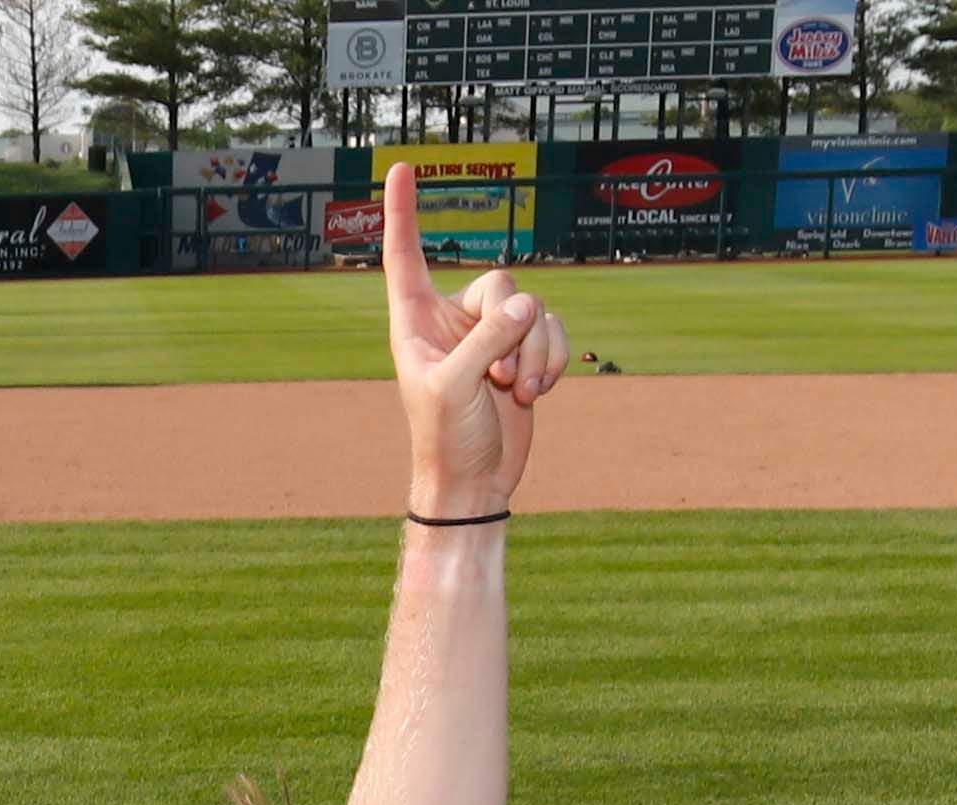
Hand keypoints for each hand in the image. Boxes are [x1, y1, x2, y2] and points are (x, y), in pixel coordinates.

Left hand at [377, 167, 565, 522]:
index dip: (402, 213)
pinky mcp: (524, 354)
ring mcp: (491, 336)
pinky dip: (554, 359)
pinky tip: (539, 393)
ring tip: (519, 392)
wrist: (475, 484)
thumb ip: (488, 340)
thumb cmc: (446, 439)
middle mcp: (454, 320)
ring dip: (536, 352)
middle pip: (500, 284)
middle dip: (511, 330)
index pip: (406, 255)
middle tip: (500, 378)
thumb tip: (529, 306)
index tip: (401, 168)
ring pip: (533, 310)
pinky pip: (552, 331)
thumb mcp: (456, 387)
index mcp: (416, 321)